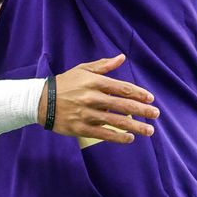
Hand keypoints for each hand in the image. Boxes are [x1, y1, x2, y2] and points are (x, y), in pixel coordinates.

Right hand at [39, 54, 159, 143]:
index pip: (122, 88)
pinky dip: (119, 137)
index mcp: (94, 82)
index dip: (138, 93)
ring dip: (136, 126)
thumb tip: (121, 57)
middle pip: (123, 105)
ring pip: (116, 121)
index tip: (150, 99)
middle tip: (156, 114)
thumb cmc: (64, 83)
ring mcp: (87, 114)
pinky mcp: (81, 128)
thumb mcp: (82, 70)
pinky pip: (104, 134)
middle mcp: (92, 97)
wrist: (41, 101)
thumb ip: (103, 65)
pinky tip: (130, 138)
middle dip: (142, 110)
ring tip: (149, 130)